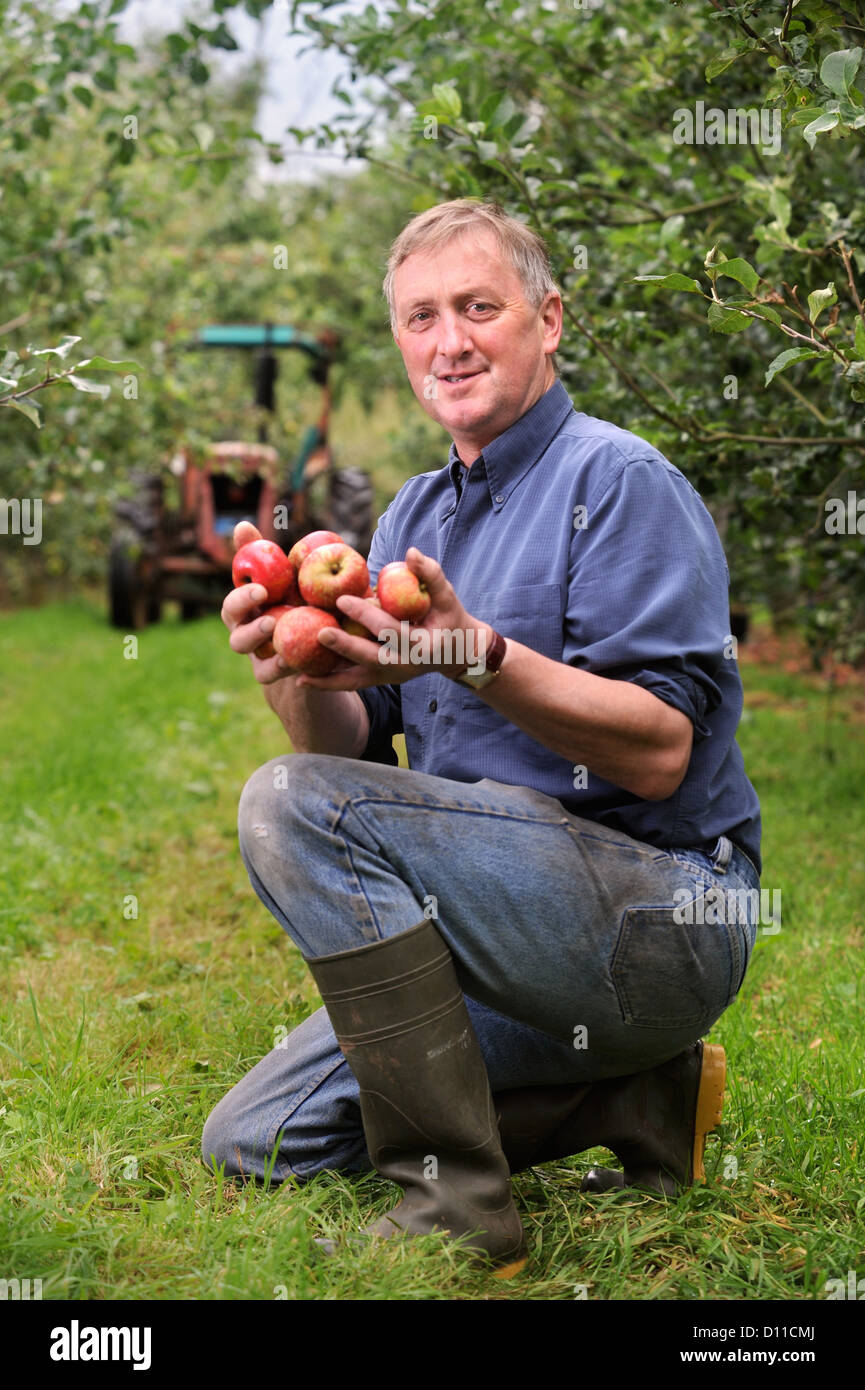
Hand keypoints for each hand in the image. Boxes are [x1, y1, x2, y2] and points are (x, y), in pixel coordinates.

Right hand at [220, 523, 293, 685]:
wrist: (309, 636)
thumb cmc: (292, 597)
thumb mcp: (285, 576)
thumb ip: (264, 555)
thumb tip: (241, 526)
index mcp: (243, 607)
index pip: (233, 601)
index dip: (242, 595)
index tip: (261, 589)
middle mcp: (241, 629)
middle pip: (233, 627)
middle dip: (248, 621)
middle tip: (268, 614)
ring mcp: (252, 652)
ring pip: (242, 649)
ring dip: (257, 641)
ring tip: (277, 633)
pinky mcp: (267, 671)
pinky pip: (266, 673)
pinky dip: (278, 667)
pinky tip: (293, 659)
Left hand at [295, 547, 489, 691]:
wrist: (458, 653)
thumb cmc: (450, 617)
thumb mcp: (447, 596)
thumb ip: (431, 574)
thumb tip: (411, 552)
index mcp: (422, 646)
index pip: (391, 630)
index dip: (367, 615)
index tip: (343, 599)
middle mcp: (405, 666)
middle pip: (370, 658)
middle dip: (344, 646)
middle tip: (319, 633)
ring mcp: (392, 677)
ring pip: (357, 680)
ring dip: (328, 678)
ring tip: (298, 672)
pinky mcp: (382, 680)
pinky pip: (353, 684)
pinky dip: (329, 684)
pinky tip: (303, 681)